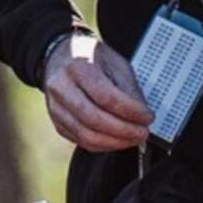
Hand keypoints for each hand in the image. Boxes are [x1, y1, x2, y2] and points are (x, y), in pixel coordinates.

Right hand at [43, 31, 151, 152]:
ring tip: (133, 138)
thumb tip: (141, 117)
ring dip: (115, 142)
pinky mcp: (56, 122)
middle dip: (124, 131)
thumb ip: (128, 89)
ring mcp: (55, 107)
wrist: (61, 57)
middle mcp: (61, 87)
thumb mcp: (115, 63)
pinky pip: (81, 141)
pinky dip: (103, 145)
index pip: (106, 96)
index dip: (130, 111)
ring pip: (86, 135)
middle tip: (143, 132)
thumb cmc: (92, 59)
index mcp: (78, 66)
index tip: (147, 117)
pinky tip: (118, 140)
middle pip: (93, 119)